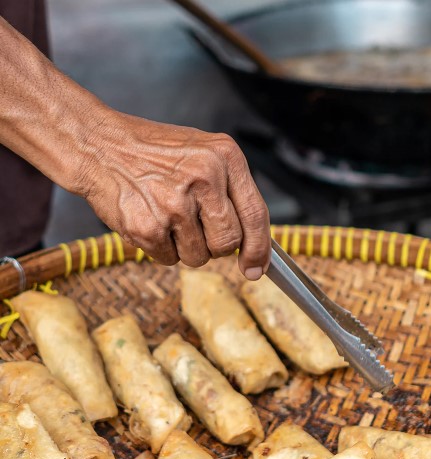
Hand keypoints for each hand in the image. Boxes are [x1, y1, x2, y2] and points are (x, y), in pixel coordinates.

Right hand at [78, 111, 269, 278]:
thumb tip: (254, 247)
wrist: (99, 145)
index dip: (259, 249)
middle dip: (215, 245)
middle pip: (228, 243)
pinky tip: (151, 219)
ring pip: (199, 257)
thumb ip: (233, 193)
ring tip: (168, 216)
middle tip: (196, 226)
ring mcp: (174, 204)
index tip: (256, 268)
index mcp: (225, 157)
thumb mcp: (203, 154)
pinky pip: (169, 260)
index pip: (255, 215)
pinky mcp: (147, 227)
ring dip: (186, 248)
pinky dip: (161, 249)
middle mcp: (203, 178)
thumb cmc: (154, 153)